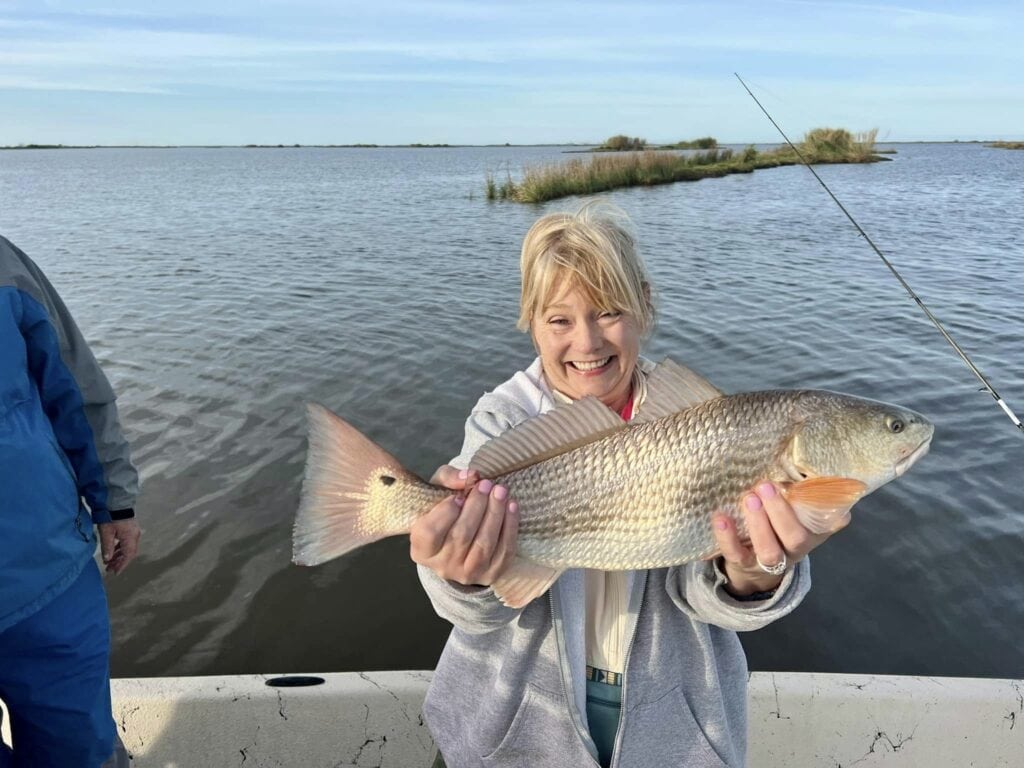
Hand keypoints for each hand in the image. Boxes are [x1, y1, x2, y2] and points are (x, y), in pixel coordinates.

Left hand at [97, 518, 141, 574]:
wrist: (116, 501)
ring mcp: (134, 532)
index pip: (128, 556)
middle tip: (110, 569)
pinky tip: (113, 550)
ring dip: (120, 556)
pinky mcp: (131, 528)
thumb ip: (107, 547)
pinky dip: (121, 549)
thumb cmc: (111, 515)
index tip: (115, 572)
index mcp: (130, 538)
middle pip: (129, 553)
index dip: (121, 565)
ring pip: (128, 548)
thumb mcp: (106, 532)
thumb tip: (107, 559)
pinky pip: (128, 542)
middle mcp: (135, 535)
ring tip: (110, 561)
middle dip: (120, 562)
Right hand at [410, 465, 518, 585]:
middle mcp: (442, 566)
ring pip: (484, 544)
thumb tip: (470, 476)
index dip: (445, 513)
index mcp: (422, 549)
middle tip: (486, 485)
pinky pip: (504, 551)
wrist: (461, 539)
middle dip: (476, 507)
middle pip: (460, 536)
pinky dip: (510, 527)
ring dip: (495, 514)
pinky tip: (511, 506)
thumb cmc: (446, 510)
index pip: (429, 533)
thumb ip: (448, 478)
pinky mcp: (491, 574)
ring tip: (501, 491)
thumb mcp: (438, 490)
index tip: (458, 496)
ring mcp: (467, 573)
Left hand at [711, 481, 848, 596]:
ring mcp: (767, 561)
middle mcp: (792, 551)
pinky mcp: (743, 564)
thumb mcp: (791, 514)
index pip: (823, 527)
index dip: (828, 517)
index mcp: (809, 535)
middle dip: (781, 512)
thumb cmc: (776, 529)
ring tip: (749, 497)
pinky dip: (727, 536)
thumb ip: (799, 496)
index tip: (822, 496)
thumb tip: (809, 469)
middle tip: (765, 486)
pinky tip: (720, 518)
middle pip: (795, 538)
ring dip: (758, 524)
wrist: (753, 569)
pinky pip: (735, 554)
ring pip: (769, 550)